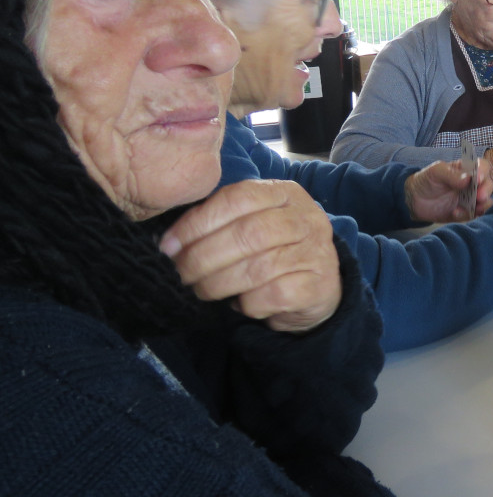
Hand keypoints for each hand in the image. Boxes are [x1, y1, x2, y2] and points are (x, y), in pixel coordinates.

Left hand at [159, 179, 340, 333]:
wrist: (318, 285)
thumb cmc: (274, 250)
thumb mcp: (253, 222)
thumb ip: (220, 221)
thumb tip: (170, 242)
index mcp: (285, 193)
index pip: (237, 198)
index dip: (198, 222)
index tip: (170, 245)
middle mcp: (306, 218)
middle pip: (248, 233)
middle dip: (204, 257)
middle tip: (183, 273)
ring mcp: (316, 252)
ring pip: (258, 267)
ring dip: (219, 283)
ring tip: (203, 290)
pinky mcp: (318, 286)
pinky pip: (273, 295)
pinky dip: (247, 303)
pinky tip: (240, 303)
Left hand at [404, 159, 492, 222]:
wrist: (414, 201)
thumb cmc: (427, 180)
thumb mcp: (436, 172)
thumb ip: (451, 174)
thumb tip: (468, 179)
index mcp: (466, 170)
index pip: (481, 166)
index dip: (483, 171)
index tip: (478, 178)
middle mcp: (472, 184)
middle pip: (487, 185)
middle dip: (486, 190)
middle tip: (479, 197)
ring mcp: (470, 200)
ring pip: (485, 202)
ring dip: (483, 205)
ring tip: (475, 208)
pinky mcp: (465, 213)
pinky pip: (473, 215)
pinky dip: (468, 215)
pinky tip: (456, 213)